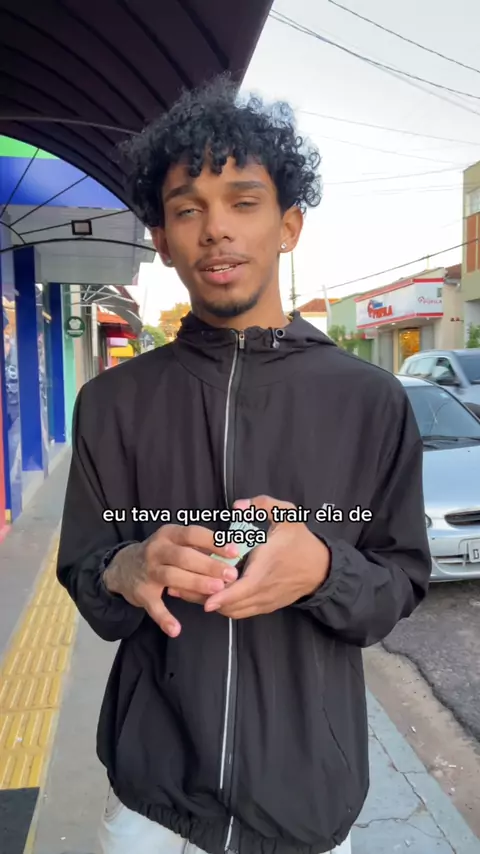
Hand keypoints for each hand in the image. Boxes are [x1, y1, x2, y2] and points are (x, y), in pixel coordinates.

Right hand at [103, 525, 238, 635]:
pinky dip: (164, 618)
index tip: (234, 551)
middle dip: (209, 565)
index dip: (213, 541)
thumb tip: (231, 550)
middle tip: (231, 575)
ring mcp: (148, 572)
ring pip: (172, 577)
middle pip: (184, 556)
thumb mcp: (175, 541)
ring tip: (216, 590)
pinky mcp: (142, 593)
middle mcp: (157, 550)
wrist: (123, 567)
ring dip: (194, 583)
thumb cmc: (161, 553)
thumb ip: (199, 546)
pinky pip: (154, 606)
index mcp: (169, 534)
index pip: (192, 534)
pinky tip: (176, 629)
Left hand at [203, 496, 330, 618]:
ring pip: (234, 612)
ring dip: (214, 604)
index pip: (242, 590)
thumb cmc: (300, 541)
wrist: (320, 568)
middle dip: (207, 599)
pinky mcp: (266, 606)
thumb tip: (237, 506)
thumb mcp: (287, 515)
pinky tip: (211, 595)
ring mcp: (265, 601)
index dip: (223, 597)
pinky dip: (225, 607)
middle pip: (231, 605)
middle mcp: (264, 590)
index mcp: (265, 569)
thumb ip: (263, 505)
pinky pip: (241, 612)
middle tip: (183, 588)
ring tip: (192, 591)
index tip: (205, 600)